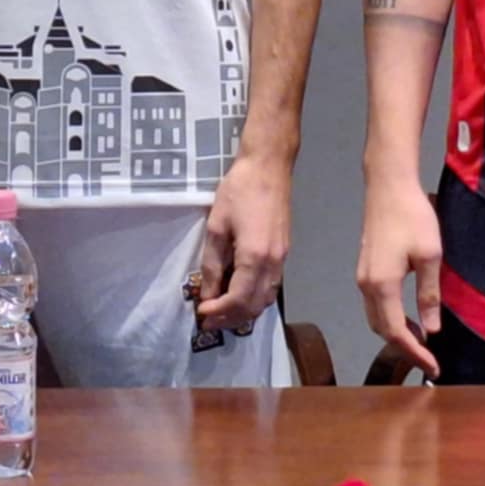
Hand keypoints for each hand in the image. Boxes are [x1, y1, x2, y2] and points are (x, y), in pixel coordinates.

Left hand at [197, 152, 292, 332]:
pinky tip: (239, 293)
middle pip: (255, 305)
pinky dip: (255, 297)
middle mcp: (273, 262)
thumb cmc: (239, 191)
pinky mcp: (285, 251)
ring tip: (222, 311)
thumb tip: (208, 293)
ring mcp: (283, 257)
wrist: (269, 166)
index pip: (237, 299)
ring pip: (266, 298)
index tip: (200, 312)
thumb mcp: (217, 226)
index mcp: (255, 257)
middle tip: (208, 319)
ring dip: (244, 311)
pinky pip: (271, 285)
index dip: (218, 311)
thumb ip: (212, 264)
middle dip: (231, 318)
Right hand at [356, 176, 443, 378]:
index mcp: (382, 286)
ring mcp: (362, 276)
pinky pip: (375, 304)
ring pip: (376, 318)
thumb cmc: (412, 217)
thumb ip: (429, 295)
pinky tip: (408, 314)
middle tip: (429, 360)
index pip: (396, 332)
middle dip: (404, 348)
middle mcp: (366, 286)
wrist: (388, 185)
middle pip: (381, 330)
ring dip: (397, 333)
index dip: (415, 353)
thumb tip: (432, 329)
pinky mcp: (366, 267)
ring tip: (422, 341)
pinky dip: (391, 317)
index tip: (433, 368)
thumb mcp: (429, 256)